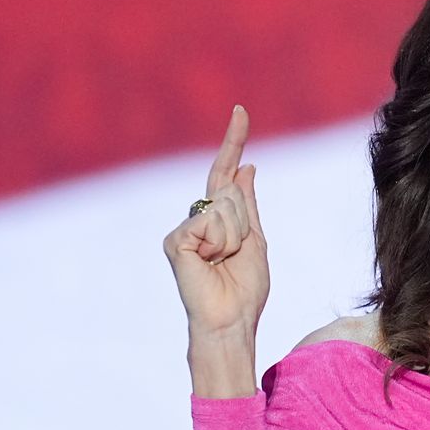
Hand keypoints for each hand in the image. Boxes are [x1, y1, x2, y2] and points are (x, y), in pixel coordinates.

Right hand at [162, 106, 268, 339]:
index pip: (225, 171)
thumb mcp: (255, 240)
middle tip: (236, 256)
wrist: (232, 319)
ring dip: (236, 237)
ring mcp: (183, 229)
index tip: (240, 110)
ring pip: (225, 208)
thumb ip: (247, 204)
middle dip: (245, 225)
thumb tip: (246, 166)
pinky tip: (209, 263)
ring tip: (223, 262)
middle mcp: (196, 219)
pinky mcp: (174, 240)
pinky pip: (211, 223)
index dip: (233, 140)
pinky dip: (221, 244)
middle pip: (231, 193)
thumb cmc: (245, 289)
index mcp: (218, 218)